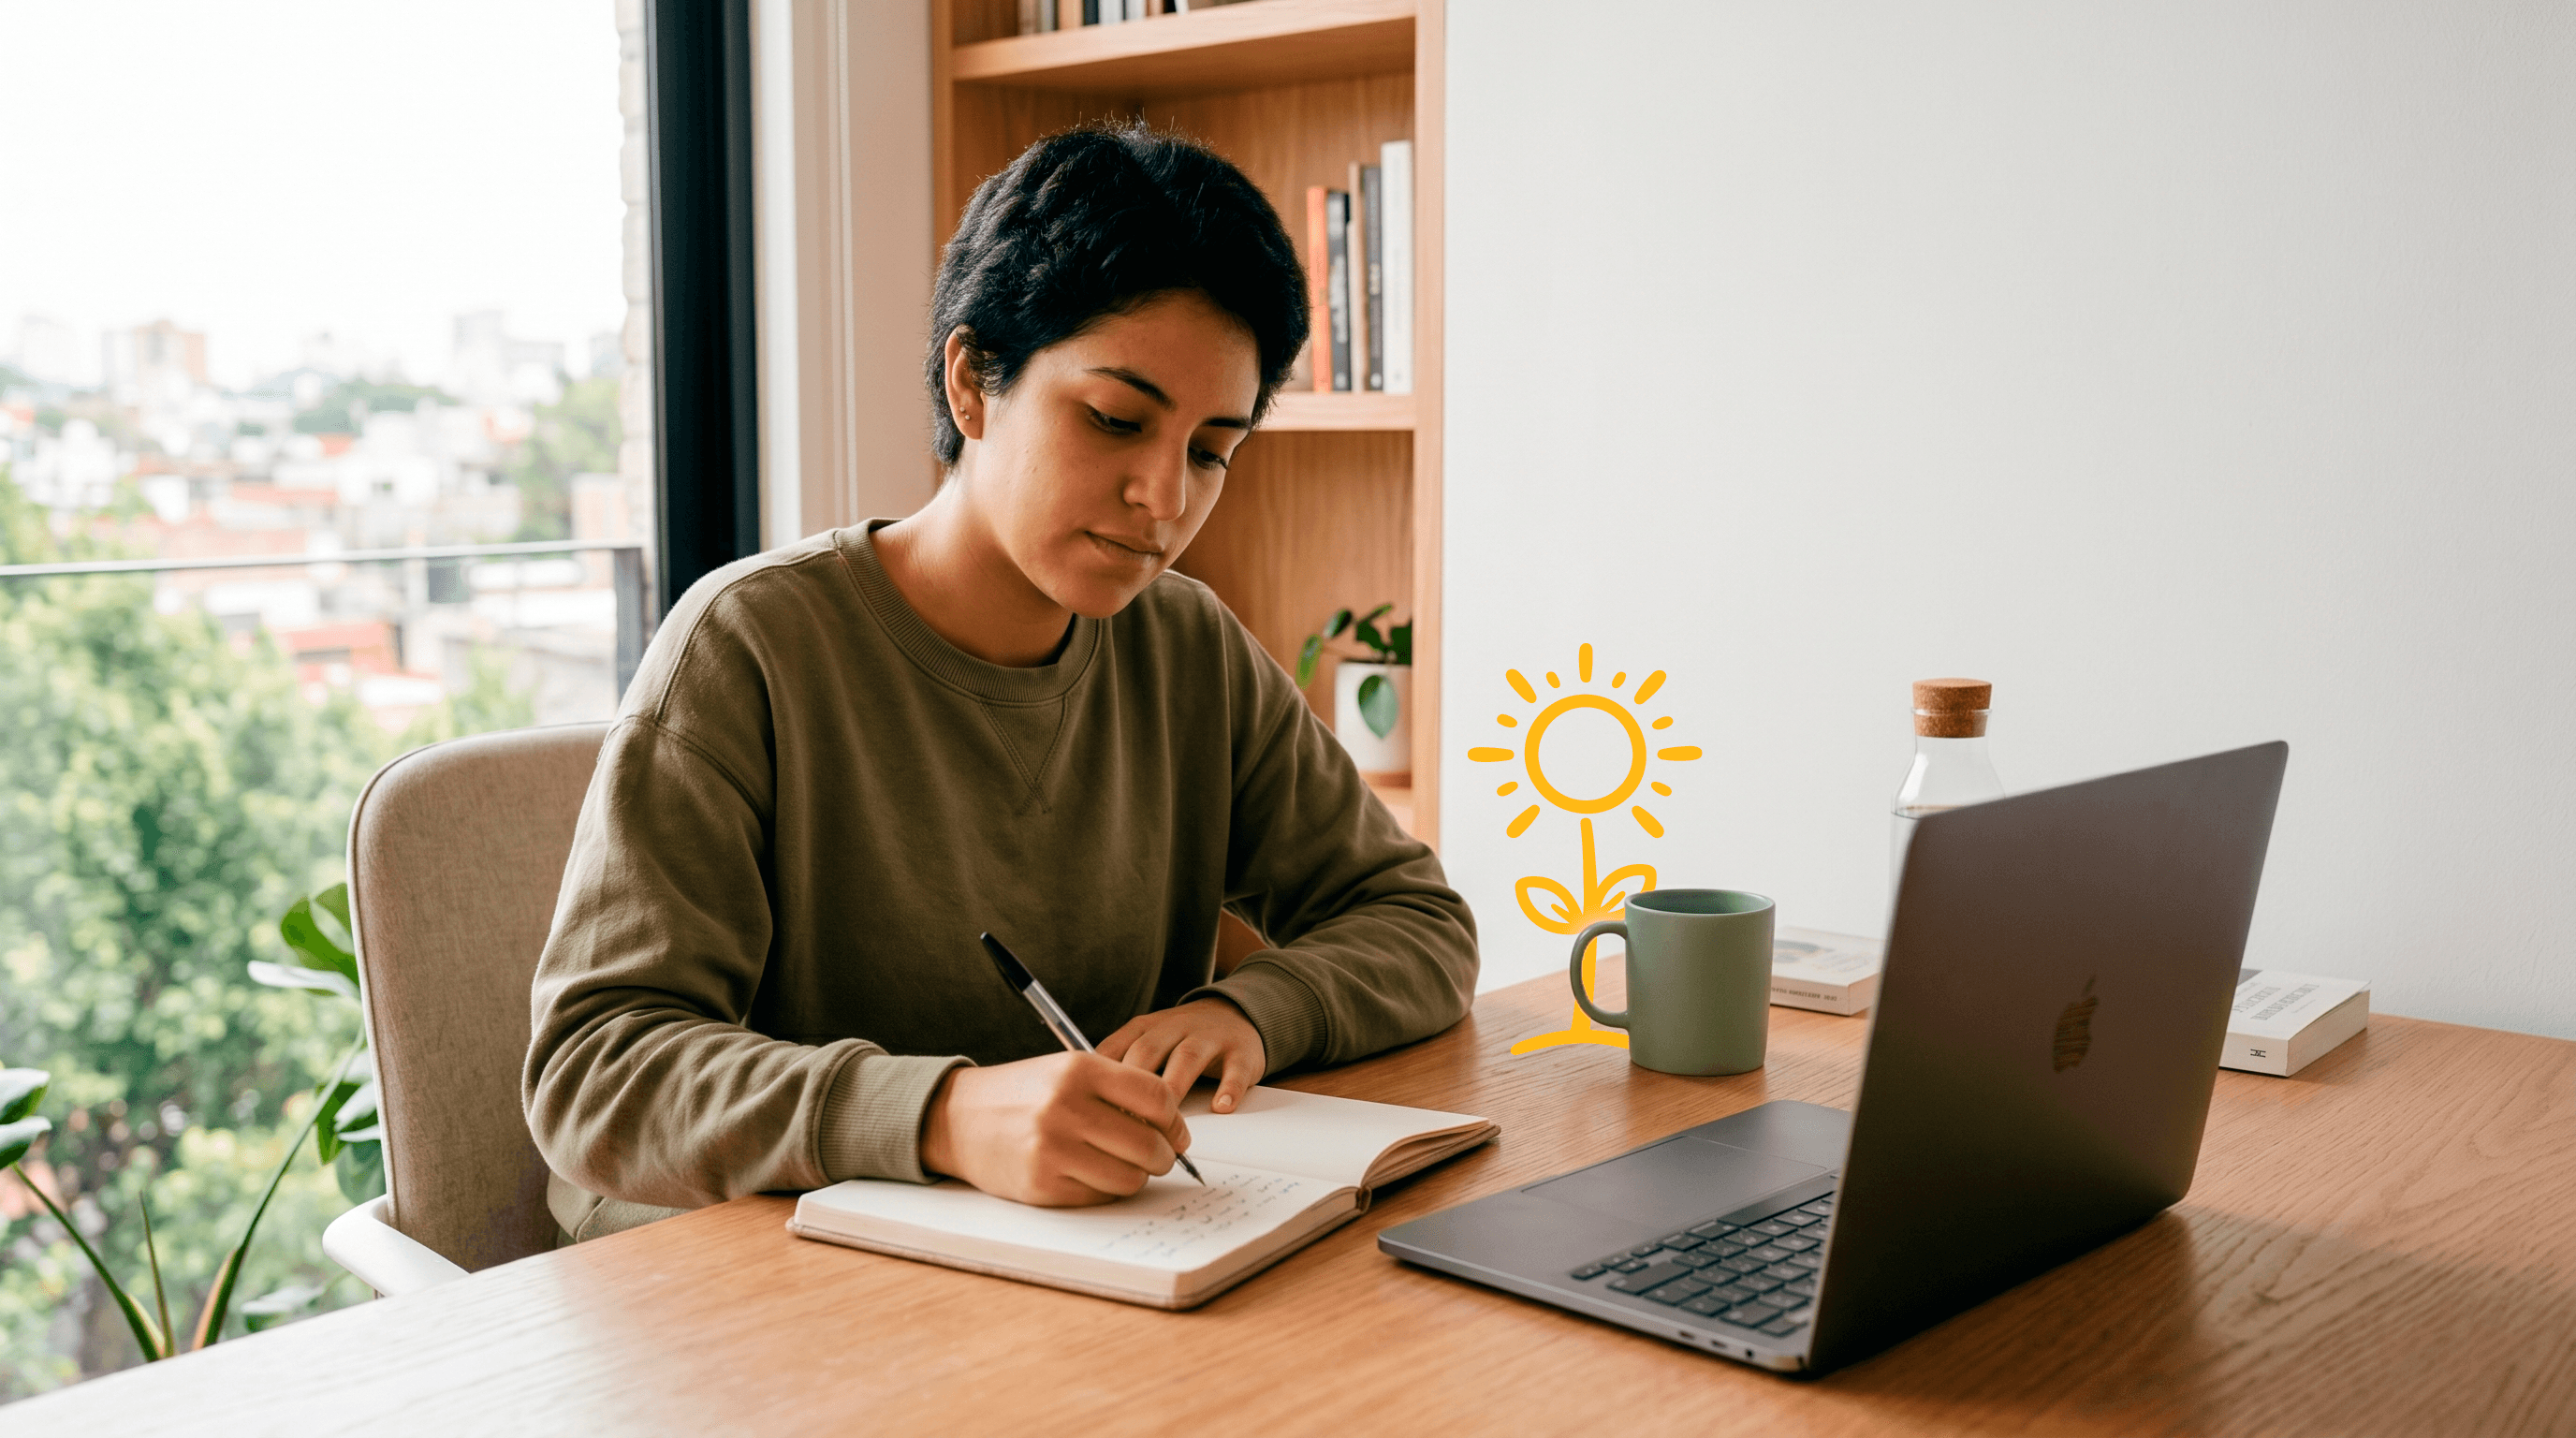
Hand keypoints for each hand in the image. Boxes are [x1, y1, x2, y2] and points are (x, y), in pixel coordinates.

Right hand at [919, 1052, 1189, 1205]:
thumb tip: (1173, 1128)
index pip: (1157, 1098)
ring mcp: (1052, 1148)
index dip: (1175, 1121)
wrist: (956, 1118)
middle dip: (1164, 1156)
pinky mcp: (1041, 1184)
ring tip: (1123, 1167)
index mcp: (1079, 1069)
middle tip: (1159, 1157)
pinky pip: (1099, 1196)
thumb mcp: (1066, 1071)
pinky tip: (1091, 1176)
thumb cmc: (1022, 1094)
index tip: (1175, 1132)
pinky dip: (1105, 1191)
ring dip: (1136, 1177)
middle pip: (1149, 1144)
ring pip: (1129, 1177)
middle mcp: (1066, 1106)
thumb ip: (1117, 1090)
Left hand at [1099, 998, 1266, 1113]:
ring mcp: (1209, 1037)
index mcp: (1144, 1028)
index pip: (1116, 1049)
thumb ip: (1120, 1066)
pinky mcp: (1240, 1051)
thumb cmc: (1181, 1039)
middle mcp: (1174, 1027)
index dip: (1102, 1080)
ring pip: (1188, 1057)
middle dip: (1134, 1087)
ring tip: (1167, 1120)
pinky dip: (1229, 1088)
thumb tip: (1088, 1106)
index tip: (1093, 1111)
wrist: (1237, 1013)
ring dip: (1175, 1087)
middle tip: (1125, 1125)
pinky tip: (1221, 1107)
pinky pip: (1235, 1069)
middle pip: (1148, 1051)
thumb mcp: (1146, 1042)